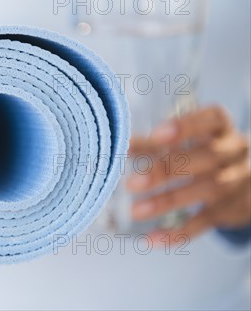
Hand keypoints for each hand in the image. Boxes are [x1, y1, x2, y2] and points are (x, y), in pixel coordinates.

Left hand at [127, 105, 250, 245]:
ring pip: (206, 191)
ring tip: (135, 210)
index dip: (187, 126)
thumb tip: (120, 142)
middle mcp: (234, 153)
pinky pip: (205, 223)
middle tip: (132, 183)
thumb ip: (155, 142)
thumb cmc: (207, 152)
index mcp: (222, 129)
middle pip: (205, 158)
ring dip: (167, 201)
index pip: (213, 119)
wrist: (250, 182)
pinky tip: (151, 239)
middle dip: (167, 169)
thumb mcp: (188, 142)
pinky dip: (178, 233)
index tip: (157, 136)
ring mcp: (236, 183)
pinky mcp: (230, 211)